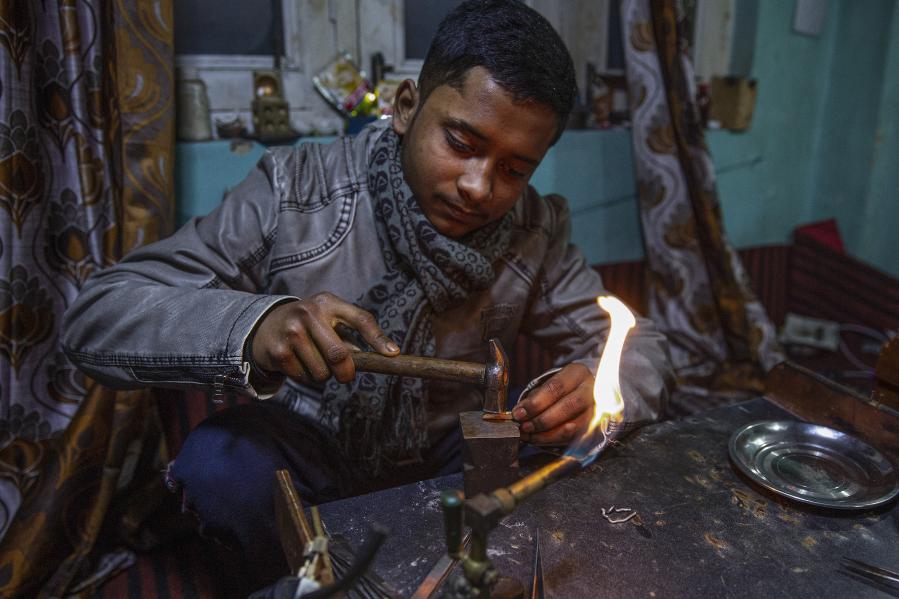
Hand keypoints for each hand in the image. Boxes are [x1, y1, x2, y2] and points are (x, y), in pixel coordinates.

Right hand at [249, 292, 398, 382]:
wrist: (266, 326)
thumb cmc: (309, 325)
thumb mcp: (328, 320)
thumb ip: (349, 335)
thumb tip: (379, 356)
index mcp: (328, 302)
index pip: (361, 319)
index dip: (378, 338)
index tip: (393, 354)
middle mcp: (309, 313)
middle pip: (339, 355)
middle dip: (346, 372)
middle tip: (344, 375)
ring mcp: (292, 331)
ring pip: (322, 371)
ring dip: (323, 375)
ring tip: (313, 360)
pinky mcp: (279, 351)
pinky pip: (304, 377)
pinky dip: (305, 376)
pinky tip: (298, 362)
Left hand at [512, 363, 594, 444]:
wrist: (583, 393)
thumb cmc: (561, 389)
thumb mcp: (548, 386)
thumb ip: (534, 397)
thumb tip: (519, 412)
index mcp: (577, 373)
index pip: (556, 388)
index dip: (536, 403)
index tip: (519, 413)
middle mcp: (591, 390)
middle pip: (568, 406)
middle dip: (542, 420)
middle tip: (524, 427)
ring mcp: (596, 410)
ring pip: (573, 426)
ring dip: (547, 434)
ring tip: (529, 435)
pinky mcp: (594, 427)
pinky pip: (573, 438)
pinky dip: (553, 441)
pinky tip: (538, 439)